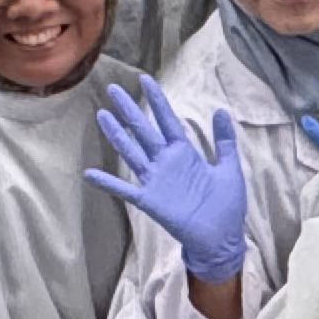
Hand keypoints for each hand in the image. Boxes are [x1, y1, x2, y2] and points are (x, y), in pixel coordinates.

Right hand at [87, 75, 248, 282]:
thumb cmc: (227, 206)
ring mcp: (155, 181)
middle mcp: (166, 162)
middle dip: (129, 110)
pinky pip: (125, 189)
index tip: (145, 80)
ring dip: (117, 135)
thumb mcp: (229, 169)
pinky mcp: (149, 200)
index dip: (156, 100)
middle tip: (113, 89)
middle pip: (143, 130)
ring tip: (102, 115)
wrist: (221, 238)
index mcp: (185, 153)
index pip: (167, 120)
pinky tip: (90, 173)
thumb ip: (224, 141)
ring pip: (132, 152)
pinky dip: (108, 183)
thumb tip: (222, 110)